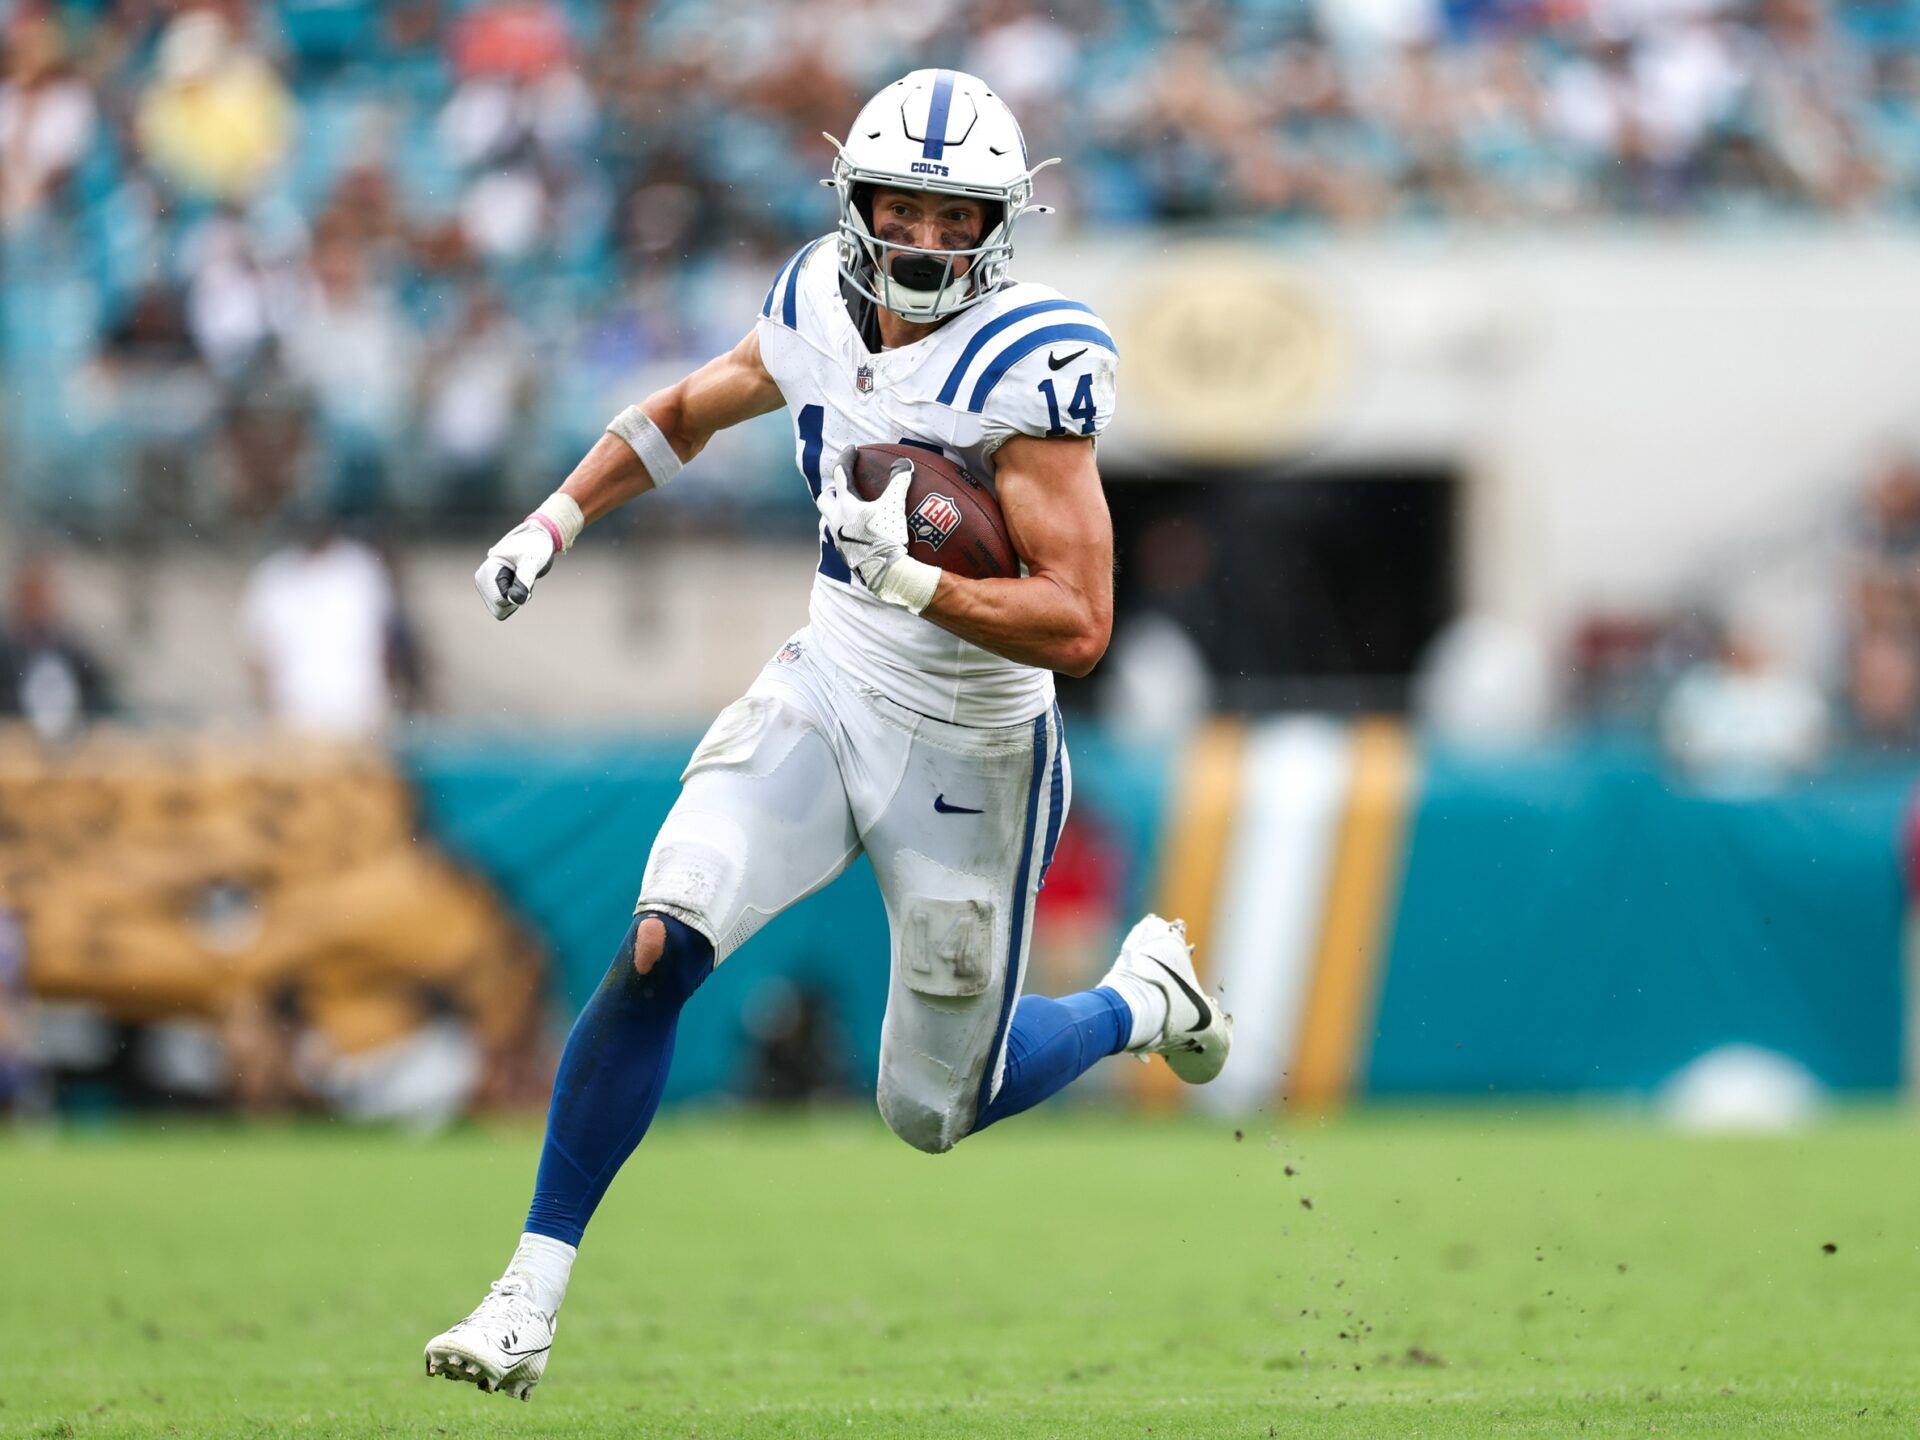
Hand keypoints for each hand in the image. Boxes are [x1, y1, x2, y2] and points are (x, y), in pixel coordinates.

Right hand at [473, 518, 557, 619]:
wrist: (535, 539)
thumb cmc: (534, 546)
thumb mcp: (532, 562)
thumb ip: (524, 581)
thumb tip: (515, 600)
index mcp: (487, 571)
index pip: (500, 601)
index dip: (517, 595)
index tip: (524, 576)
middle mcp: (481, 580)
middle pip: (499, 609)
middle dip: (516, 599)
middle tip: (523, 577)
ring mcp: (485, 586)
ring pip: (501, 610)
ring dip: (516, 598)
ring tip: (520, 577)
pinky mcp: (491, 590)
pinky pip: (504, 606)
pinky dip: (515, 597)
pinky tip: (518, 581)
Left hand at [816, 451, 939, 613]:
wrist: (885, 572)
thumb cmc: (887, 536)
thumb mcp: (895, 506)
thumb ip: (899, 481)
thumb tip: (904, 463)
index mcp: (846, 506)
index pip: (840, 475)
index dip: (846, 459)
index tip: (852, 449)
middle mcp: (837, 521)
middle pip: (824, 500)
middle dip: (831, 490)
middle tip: (841, 486)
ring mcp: (839, 539)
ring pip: (830, 520)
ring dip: (837, 511)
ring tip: (850, 510)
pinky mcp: (845, 555)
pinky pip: (841, 537)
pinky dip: (848, 529)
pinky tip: (860, 533)